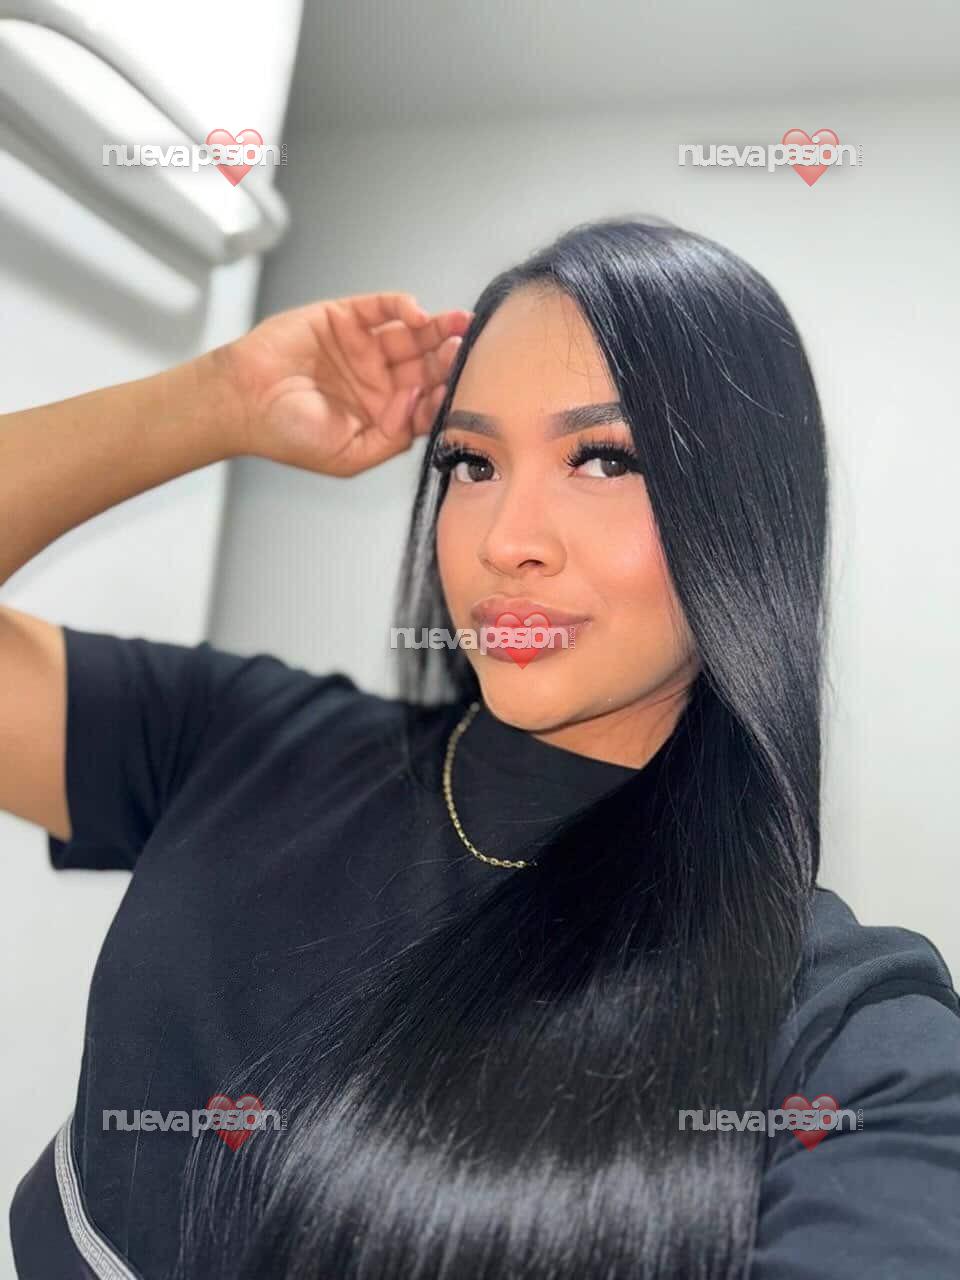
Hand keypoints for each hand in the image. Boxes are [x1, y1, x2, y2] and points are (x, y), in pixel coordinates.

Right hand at [214, 292, 472, 475]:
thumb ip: (392, 436)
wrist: (242, 403)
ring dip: (438, 328)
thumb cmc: (288, 435)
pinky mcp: (344, 318)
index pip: (426, 401)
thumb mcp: (351, 455)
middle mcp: (378, 379)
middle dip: (448, 357)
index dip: (445, 394)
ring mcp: (363, 347)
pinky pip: (381, 308)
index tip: (460, 389)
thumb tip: (417, 400)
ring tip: (458, 324)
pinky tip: (417, 313)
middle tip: (467, 349)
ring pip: (411, 334)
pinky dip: (402, 306)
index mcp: (383, 413)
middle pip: (426, 365)